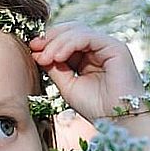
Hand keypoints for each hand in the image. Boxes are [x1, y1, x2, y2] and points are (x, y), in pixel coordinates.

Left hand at [29, 23, 147, 123]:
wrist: (118, 120)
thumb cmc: (95, 106)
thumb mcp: (67, 86)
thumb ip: (54, 69)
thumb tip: (37, 52)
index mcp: (88, 56)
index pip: (65, 38)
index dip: (48, 42)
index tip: (32, 50)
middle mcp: (98, 48)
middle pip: (70, 30)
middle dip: (50, 38)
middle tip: (35, 49)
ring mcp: (107, 46)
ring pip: (77, 31)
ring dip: (57, 42)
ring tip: (45, 57)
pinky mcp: (115, 47)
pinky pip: (88, 37)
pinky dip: (70, 44)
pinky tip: (58, 57)